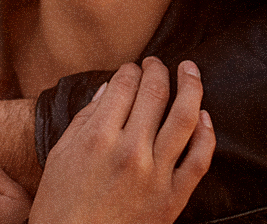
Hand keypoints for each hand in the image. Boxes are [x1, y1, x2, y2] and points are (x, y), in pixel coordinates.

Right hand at [28, 57, 214, 223]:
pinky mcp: (173, 197)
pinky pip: (199, 159)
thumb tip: (110, 89)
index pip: (124, 87)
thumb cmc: (61, 203)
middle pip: (155, 94)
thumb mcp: (60, 155)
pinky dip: (206, 134)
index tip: (132, 67)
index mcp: (97, 138)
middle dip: (158, 70)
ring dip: (191, 87)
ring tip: (190, 71)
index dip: (130, 70)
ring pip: (184, 119)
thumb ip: (84, 119)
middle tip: (158, 63)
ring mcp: (156, 175)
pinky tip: (204, 116)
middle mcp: (129, 151)